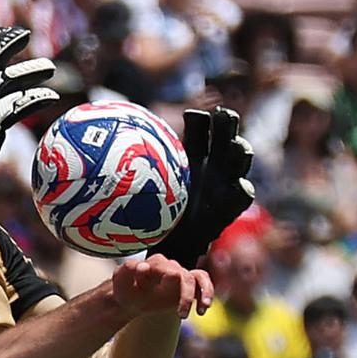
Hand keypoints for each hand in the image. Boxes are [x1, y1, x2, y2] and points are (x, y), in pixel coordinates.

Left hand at [110, 253, 213, 319]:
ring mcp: (180, 275)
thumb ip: (128, 270)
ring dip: (205, 292)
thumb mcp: (120, 279)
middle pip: (186, 276)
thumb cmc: (124, 288)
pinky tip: (202, 310)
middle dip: (187, 296)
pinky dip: (206, 295)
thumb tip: (144, 267)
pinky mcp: (187, 285)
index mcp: (156, 263)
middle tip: (182, 315)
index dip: (170, 282)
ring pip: (200, 277)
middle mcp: (170, 266)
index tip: (158, 294)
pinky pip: (202, 285)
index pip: (170, 269)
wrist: (129, 298)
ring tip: (203, 309)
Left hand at [150, 107, 254, 268]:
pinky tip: (237, 186)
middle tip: (221, 115)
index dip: (200, 120)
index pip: (201, 129)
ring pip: (240, 158)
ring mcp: (227, 180)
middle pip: (225, 135)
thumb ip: (141, 172)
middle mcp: (213, 162)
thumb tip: (113, 156)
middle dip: (227, 123)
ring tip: (235, 146)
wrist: (172, 242)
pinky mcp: (234, 202)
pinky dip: (242, 188)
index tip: (191, 116)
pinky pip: (244, 193)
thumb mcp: (149, 189)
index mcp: (194, 153)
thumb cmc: (157, 211)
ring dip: (240, 150)